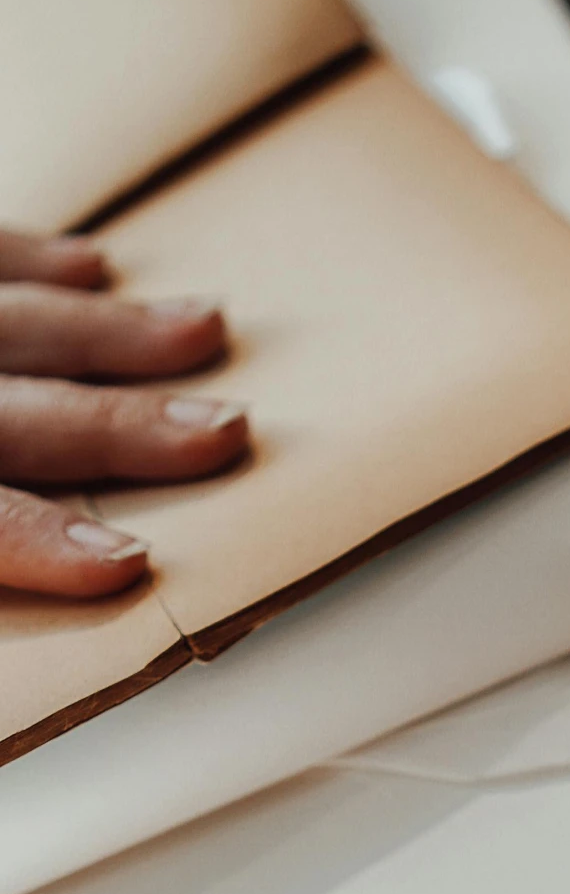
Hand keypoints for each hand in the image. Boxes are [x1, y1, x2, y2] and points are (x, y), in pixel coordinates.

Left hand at [0, 229, 248, 597]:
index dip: (38, 539)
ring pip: (12, 324)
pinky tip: (87, 268)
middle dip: (120, 425)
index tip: (127, 561)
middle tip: (224, 430)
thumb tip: (10, 634)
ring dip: (109, 334)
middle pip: (13, 416)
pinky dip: (29, 259)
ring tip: (204, 328)